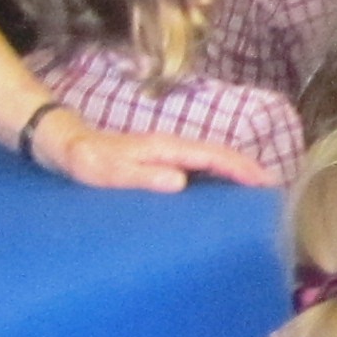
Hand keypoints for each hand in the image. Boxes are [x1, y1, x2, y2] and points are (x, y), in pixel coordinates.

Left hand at [33, 110, 271, 192]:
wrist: (61, 143)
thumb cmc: (83, 158)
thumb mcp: (105, 170)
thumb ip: (139, 174)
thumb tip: (182, 181)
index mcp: (167, 147)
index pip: (215, 156)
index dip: (243, 169)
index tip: (268, 185)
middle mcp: (172, 147)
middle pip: (220, 156)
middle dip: (248, 170)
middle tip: (274, 193)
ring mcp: (167, 153)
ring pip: (211, 161)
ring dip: (235, 174)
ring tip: (255, 193)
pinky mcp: (160, 161)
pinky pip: (198, 168)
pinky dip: (217, 176)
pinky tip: (219, 191)